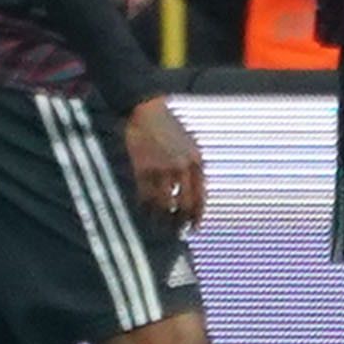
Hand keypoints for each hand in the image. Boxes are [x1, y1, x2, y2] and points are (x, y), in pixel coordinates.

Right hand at [123, 98, 208, 227]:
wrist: (146, 111)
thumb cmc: (169, 128)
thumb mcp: (189, 145)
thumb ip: (193, 168)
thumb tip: (194, 195)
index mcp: (196, 161)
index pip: (200, 197)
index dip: (197, 216)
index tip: (194, 228)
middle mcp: (181, 167)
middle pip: (184, 205)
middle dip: (181, 222)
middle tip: (177, 232)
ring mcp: (162, 168)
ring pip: (163, 205)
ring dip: (162, 219)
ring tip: (160, 226)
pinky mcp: (143, 168)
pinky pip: (145, 196)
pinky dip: (145, 207)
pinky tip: (145, 211)